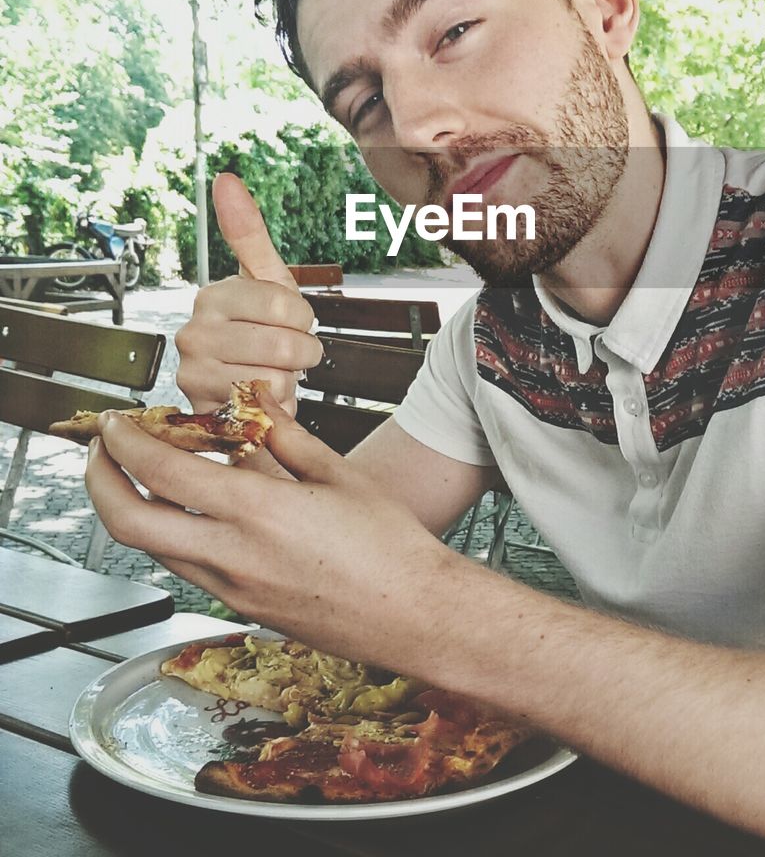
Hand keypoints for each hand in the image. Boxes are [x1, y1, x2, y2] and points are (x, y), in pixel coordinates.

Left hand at [85, 390, 457, 668]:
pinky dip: (169, 532)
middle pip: (130, 523)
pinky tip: (188, 508)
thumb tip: (252, 400)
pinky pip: (185, 566)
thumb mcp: (337, 473)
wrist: (412, 615)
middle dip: (100, 481)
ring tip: (139, 473)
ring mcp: (232, 588)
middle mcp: (232, 555)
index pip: (162, 471)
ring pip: (151, 549)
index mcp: (257, 511)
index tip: (117, 420)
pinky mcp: (240, 607)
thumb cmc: (388, 545)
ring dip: (129, 508)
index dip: (127, 442)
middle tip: (101, 450)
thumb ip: (283, 435)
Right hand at [175, 173, 322, 416]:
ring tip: (269, 374)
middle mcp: (195, 332)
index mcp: (213, 296)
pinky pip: (265, 406)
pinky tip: (259, 398)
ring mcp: (195, 373)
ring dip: (286, 380)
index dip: (301, 318)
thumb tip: (225, 178)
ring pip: (277, 376)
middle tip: (284, 353)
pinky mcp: (204, 410)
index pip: (285, 304)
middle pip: (283, 342)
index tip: (288, 322)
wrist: (243, 395)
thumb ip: (248, 233)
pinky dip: (274, 404)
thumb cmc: (260, 333)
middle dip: (299, 352)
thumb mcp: (266, 281)